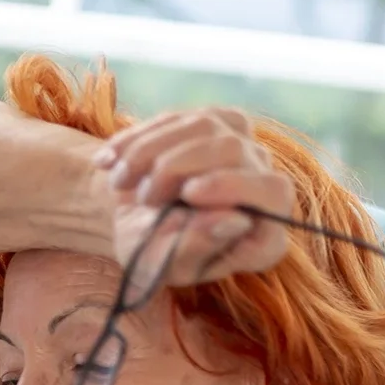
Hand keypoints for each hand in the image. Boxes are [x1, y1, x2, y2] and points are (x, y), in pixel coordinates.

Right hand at [94, 107, 294, 289]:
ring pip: (203, 126)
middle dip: (176, 169)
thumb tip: (235, 219)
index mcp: (263, 232)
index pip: (273, 194)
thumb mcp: (166, 266)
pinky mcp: (215, 123)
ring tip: (120, 183)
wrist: (132, 224)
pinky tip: (110, 162)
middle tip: (143, 199)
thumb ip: (198, 248)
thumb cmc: (154, 254)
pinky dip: (137, 139)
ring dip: (150, 152)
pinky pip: (179, 118)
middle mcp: (262, 183)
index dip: (234, 186)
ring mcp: (243, 147)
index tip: (189, 192)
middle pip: (233, 151)